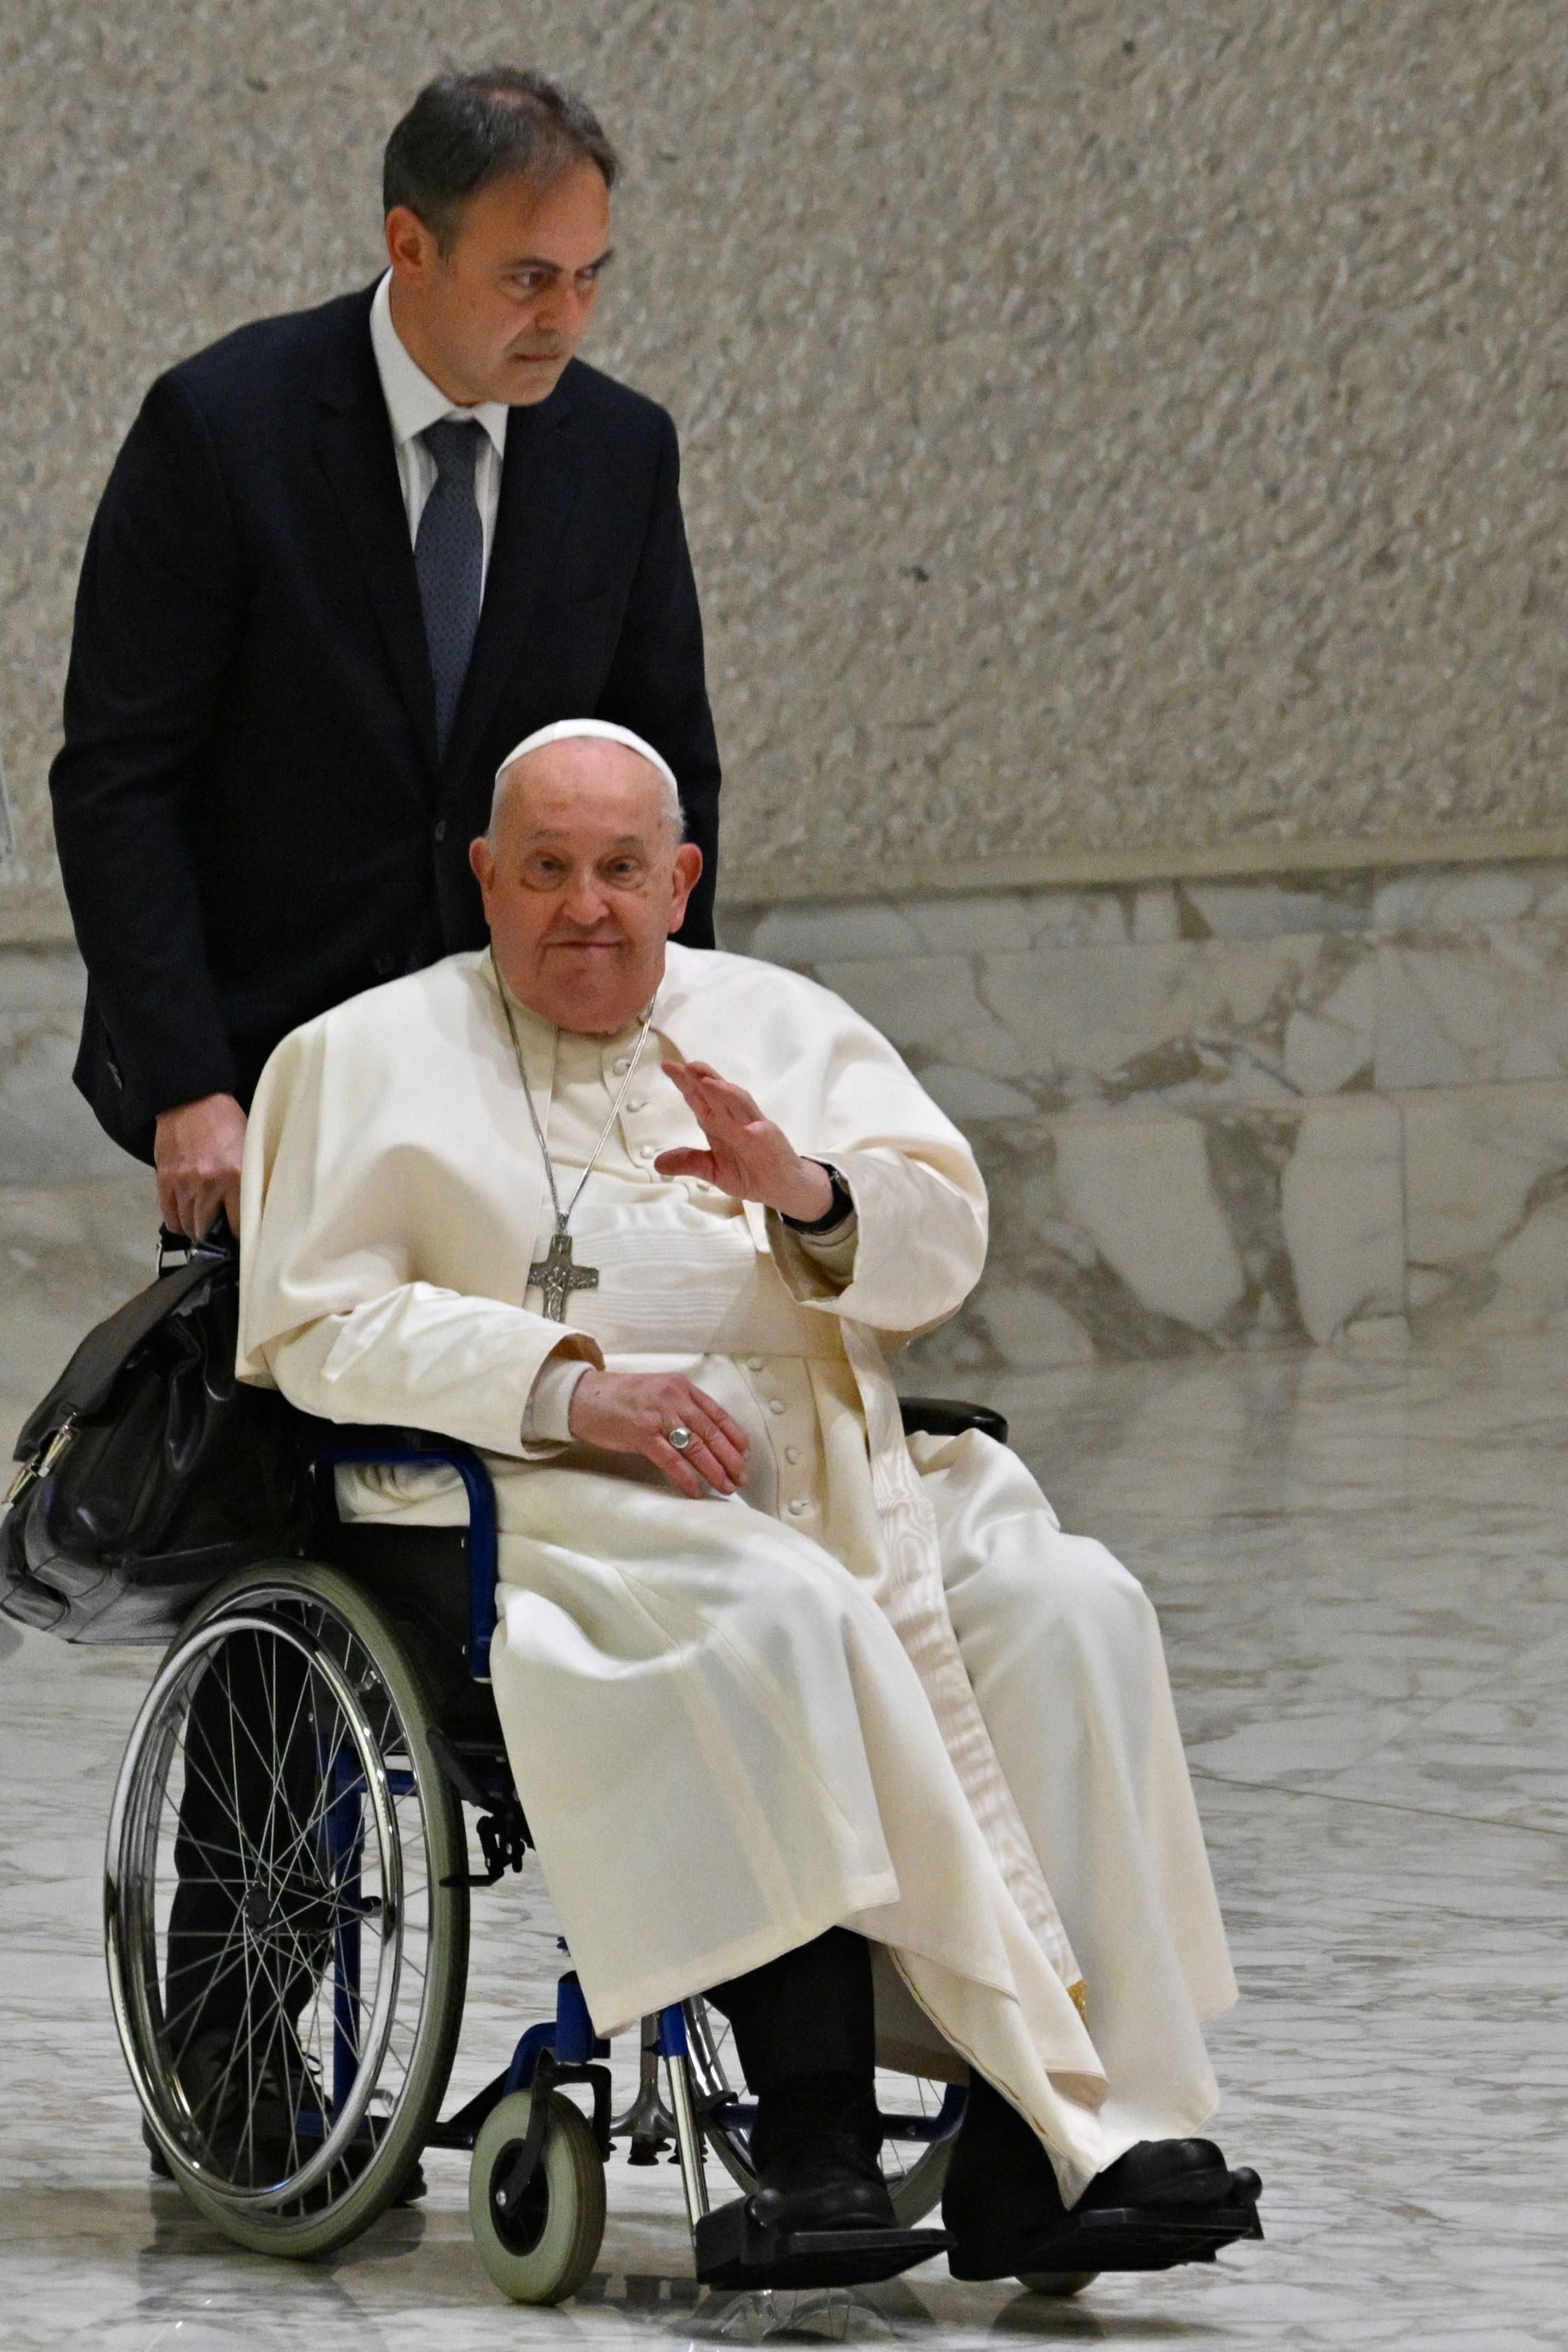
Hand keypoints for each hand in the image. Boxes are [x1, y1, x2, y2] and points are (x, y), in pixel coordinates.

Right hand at [154, 1093, 246, 1240]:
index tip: (243, 1236)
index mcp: (236, 1176)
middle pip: (208, 1230)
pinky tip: (187, 1219)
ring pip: (188, 1226)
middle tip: (222, 1235)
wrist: (192, 1100)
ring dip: (197, 1230)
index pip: (238, 1224)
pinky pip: (169, 1215)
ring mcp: (183, 1184)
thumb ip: (249, 1180)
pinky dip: (178, 1222)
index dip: (241, 1233)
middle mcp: (208, 1185)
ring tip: (205, 1226)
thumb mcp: (249, 1149)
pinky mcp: (164, 1181)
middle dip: (215, 1237)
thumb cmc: (226, 1123)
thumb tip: (251, 1209)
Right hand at [567, 1368, 750, 1498]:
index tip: (746, 1455)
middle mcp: (674, 1398)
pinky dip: (686, 1476)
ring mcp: (658, 1415)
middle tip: (742, 1478)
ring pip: (696, 1446)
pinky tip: (696, 1490)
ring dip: (715, 1470)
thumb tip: (707, 1437)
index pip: (718, 1414)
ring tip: (726, 1487)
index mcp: (682, 1387)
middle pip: (712, 1432)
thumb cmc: (621, 1397)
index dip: (735, 1437)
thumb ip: (682, 1407)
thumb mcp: (658, 1392)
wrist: (583, 1396)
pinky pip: (671, 1459)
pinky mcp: (642, 1433)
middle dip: (731, 1458)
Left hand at [655, 1062, 835, 1222]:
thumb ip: (689, 1162)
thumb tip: (657, 1163)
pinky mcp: (771, 1142)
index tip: (668, 1066)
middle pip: (718, 1094)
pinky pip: (763, 1132)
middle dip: (702, 1078)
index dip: (685, 1082)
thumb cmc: (748, 1172)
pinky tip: (747, 1126)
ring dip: (726, 1093)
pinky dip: (754, 1126)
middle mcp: (735, 1119)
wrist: (781, 1187)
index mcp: (719, 1123)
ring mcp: (754, 1128)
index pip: (700, 1098)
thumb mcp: (713, 1171)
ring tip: (709, 1082)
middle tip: (685, 1065)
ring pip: (740, 1105)